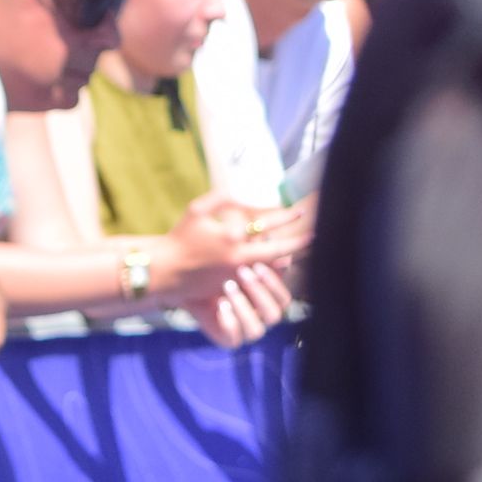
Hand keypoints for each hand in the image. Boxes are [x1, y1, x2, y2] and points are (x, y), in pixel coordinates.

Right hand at [153, 192, 311, 304]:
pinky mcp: (233, 286)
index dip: (285, 216)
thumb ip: (220, 198)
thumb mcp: (196, 210)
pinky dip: (269, 268)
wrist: (167, 271)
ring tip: (297, 249)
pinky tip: (277, 263)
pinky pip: (258, 276)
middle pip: (278, 250)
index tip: (299, 212)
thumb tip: (241, 196)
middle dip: (298, 243)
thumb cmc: (179, 238)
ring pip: (269, 265)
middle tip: (313, 237)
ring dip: (285, 256)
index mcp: (231, 235)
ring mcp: (237, 274)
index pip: (265, 223)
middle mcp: (238, 257)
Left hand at [186, 261, 295, 348]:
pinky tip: (221, 305)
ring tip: (227, 285)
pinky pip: (234, 339)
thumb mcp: (238, 263)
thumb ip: (260, 260)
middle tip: (242, 272)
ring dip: (243, 306)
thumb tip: (283, 258)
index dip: (274, 284)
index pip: (284, 300)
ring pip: (256, 330)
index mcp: (269, 302)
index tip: (257, 266)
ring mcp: (245, 332)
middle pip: (274, 315)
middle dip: (259, 293)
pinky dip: (229, 321)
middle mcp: (261, 320)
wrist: (190, 285)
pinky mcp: (228, 340)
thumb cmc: (219, 272)